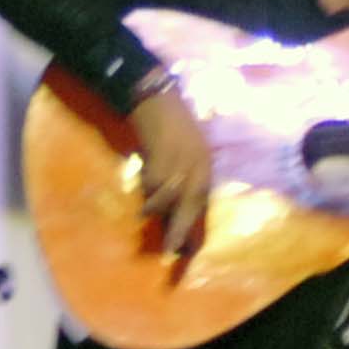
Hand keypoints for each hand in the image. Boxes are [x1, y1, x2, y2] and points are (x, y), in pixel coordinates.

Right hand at [126, 82, 213, 257]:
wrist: (155, 97)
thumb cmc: (169, 123)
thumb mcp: (184, 151)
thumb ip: (182, 177)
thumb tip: (171, 210)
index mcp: (205, 162)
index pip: (202, 199)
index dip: (191, 224)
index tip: (184, 248)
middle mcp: (198, 161)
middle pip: (191, 203)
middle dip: (180, 229)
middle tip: (171, 251)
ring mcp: (182, 158)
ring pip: (170, 196)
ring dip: (157, 208)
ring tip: (145, 213)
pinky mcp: (163, 154)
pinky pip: (155, 183)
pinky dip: (147, 192)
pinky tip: (142, 191)